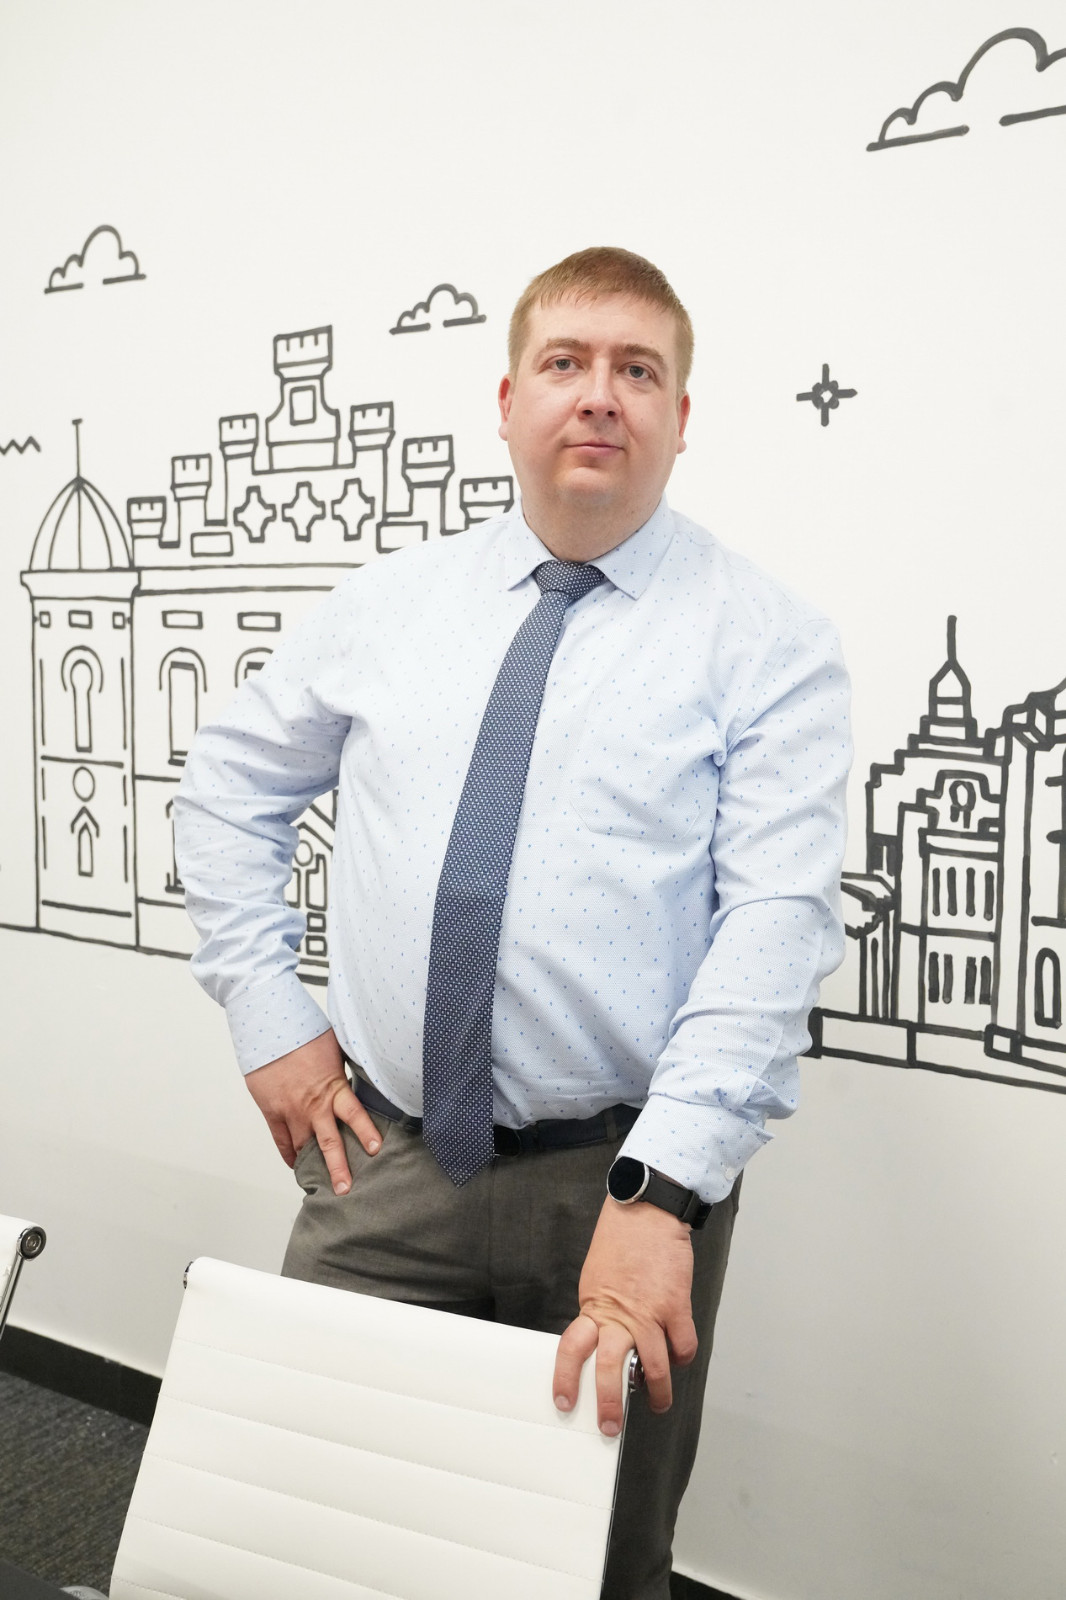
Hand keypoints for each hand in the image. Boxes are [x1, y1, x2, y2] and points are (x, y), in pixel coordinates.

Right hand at [244, 1029, 381, 1195]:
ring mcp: (290, 1111)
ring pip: (304, 1146)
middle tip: (346, 1189)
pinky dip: (289, 1154)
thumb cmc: (303, 1032)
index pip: (354, 1115)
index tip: (376, 1149)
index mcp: (332, 1087)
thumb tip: (369, 1071)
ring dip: (313, 1165)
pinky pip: (281, 1140)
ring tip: (322, 1185)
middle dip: (339, 1168)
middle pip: (329, 1143)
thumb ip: (347, 1069)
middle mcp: (312, 1105)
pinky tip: (296, 1165)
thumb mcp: (335, 1048)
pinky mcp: (271, 1111)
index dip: (366, 1132)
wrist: (267, 1027)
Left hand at [553, 1196, 696, 1435]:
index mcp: (594, 1307)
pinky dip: (682, 1358)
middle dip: (610, 1404)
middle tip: (609, 1426)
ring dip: (656, 1394)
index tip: (564, 1401)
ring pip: (653, 1368)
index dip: (566, 1378)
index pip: (572, 1348)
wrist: (648, 1211)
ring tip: (657, 1404)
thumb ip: (601, 1310)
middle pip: (610, 1370)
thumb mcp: (597, 1277)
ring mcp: (650, 1314)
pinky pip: (683, 1347)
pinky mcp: (677, 1307)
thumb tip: (605, 1339)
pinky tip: (679, 1359)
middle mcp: (619, 1315)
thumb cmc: (622, 1240)